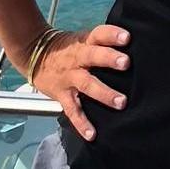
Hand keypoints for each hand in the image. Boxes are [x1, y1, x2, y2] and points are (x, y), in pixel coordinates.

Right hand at [25, 24, 130, 140]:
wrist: (33, 54)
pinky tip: (92, 134)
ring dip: (104, 93)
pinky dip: (81, 123)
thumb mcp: (83, 39)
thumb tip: (136, 45)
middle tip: (126, 63)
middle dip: (109, 59)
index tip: (127, 38)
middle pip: (93, 56)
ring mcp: (69, 77)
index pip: (98, 34)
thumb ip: (103, 43)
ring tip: (121, 102)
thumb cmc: (68, 48)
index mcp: (84, 42)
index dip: (112, 34)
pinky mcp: (61, 95)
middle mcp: (77, 58)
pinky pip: (72, 110)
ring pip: (86, 84)